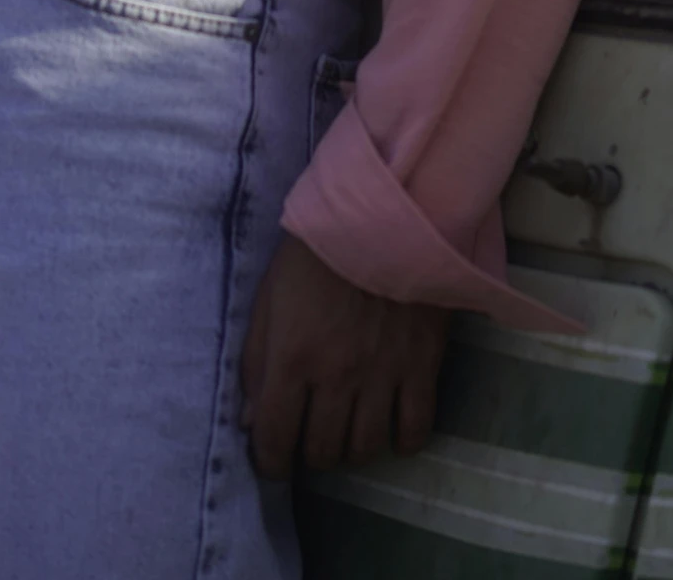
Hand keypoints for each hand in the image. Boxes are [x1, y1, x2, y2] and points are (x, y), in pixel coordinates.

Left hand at [240, 233, 449, 478]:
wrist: (383, 212)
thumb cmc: (315, 252)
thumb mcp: (269, 297)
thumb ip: (255, 361)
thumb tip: (250, 421)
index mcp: (292, 358)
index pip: (274, 438)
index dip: (270, 462)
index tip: (273, 460)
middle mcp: (336, 376)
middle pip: (322, 451)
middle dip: (309, 453)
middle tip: (310, 435)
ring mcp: (382, 375)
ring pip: (365, 449)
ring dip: (351, 448)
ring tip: (347, 429)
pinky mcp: (422, 366)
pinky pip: (415, 430)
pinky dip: (402, 440)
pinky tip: (391, 427)